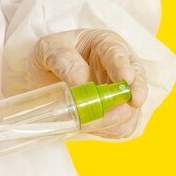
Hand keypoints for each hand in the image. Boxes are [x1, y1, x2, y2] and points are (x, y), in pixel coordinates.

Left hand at [30, 29, 147, 137]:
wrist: (39, 76)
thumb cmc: (48, 56)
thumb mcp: (49, 48)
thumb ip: (64, 61)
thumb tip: (82, 82)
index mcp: (106, 45)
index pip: (118, 54)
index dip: (123, 67)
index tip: (126, 79)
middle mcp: (120, 68)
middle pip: (136, 83)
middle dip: (132, 97)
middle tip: (127, 106)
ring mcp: (121, 93)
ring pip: (130, 110)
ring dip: (112, 120)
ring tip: (83, 123)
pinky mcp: (116, 113)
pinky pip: (122, 127)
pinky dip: (108, 130)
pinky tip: (88, 127)